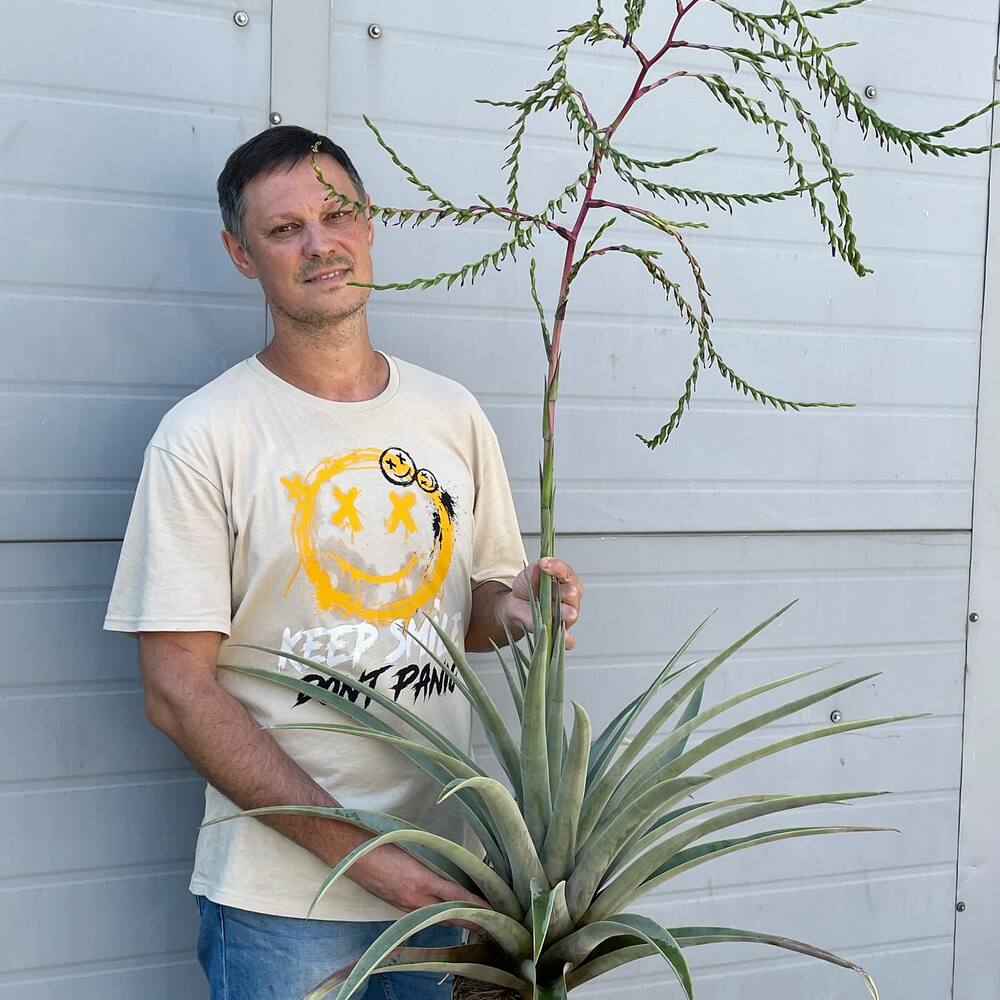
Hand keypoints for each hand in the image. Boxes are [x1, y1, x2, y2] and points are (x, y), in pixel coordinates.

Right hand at [347, 841, 486, 920]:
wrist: (349, 851)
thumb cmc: (380, 842)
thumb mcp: (412, 847)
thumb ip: (434, 860)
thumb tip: (456, 868)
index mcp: (420, 880)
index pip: (456, 896)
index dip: (476, 904)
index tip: (495, 910)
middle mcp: (414, 898)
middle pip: (450, 914)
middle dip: (472, 921)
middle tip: (494, 925)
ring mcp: (404, 904)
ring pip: (437, 916)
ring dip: (456, 919)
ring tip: (477, 922)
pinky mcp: (396, 904)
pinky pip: (422, 913)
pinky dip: (438, 915)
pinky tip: (446, 913)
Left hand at [505, 557, 584, 649]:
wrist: (516, 605)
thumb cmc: (528, 587)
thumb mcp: (529, 573)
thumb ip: (537, 568)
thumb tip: (541, 565)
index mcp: (567, 580)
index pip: (567, 572)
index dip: (556, 567)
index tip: (543, 564)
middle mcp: (572, 598)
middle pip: (572, 592)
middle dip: (558, 590)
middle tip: (543, 590)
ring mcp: (568, 616)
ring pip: (571, 613)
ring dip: (559, 611)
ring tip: (546, 608)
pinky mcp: (560, 633)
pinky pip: (569, 639)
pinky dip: (566, 639)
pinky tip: (561, 636)